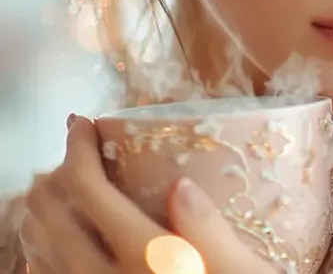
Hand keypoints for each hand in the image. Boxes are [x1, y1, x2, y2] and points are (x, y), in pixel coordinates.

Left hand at [19, 115, 277, 273]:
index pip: (90, 191)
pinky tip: (44, 253)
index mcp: (148, 258)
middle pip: (54, 219)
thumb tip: (180, 184)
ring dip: (38, 216)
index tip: (82, 123)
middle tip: (71, 154)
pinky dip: (36, 261)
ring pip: (40, 254)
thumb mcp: (248, 272)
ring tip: (54, 192)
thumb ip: (210, 229)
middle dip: (52, 177)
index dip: (77, 150)